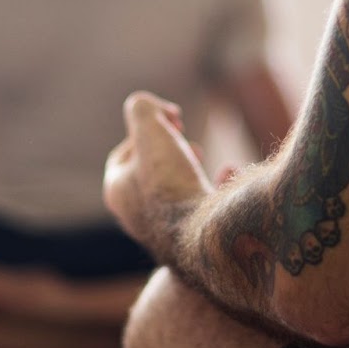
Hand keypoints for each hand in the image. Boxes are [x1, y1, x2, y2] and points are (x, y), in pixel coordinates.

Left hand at [103, 91, 212, 261]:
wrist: (204, 239)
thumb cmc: (172, 184)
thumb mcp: (149, 130)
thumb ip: (142, 108)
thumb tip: (151, 109)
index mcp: (118, 193)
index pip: (124, 153)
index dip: (147, 129)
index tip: (173, 119)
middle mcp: (138, 216)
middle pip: (149, 173)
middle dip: (168, 150)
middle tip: (184, 138)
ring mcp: (168, 231)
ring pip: (175, 190)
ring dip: (189, 166)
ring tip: (197, 154)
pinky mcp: (198, 238)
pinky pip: (206, 205)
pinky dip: (218, 184)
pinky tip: (230, 170)